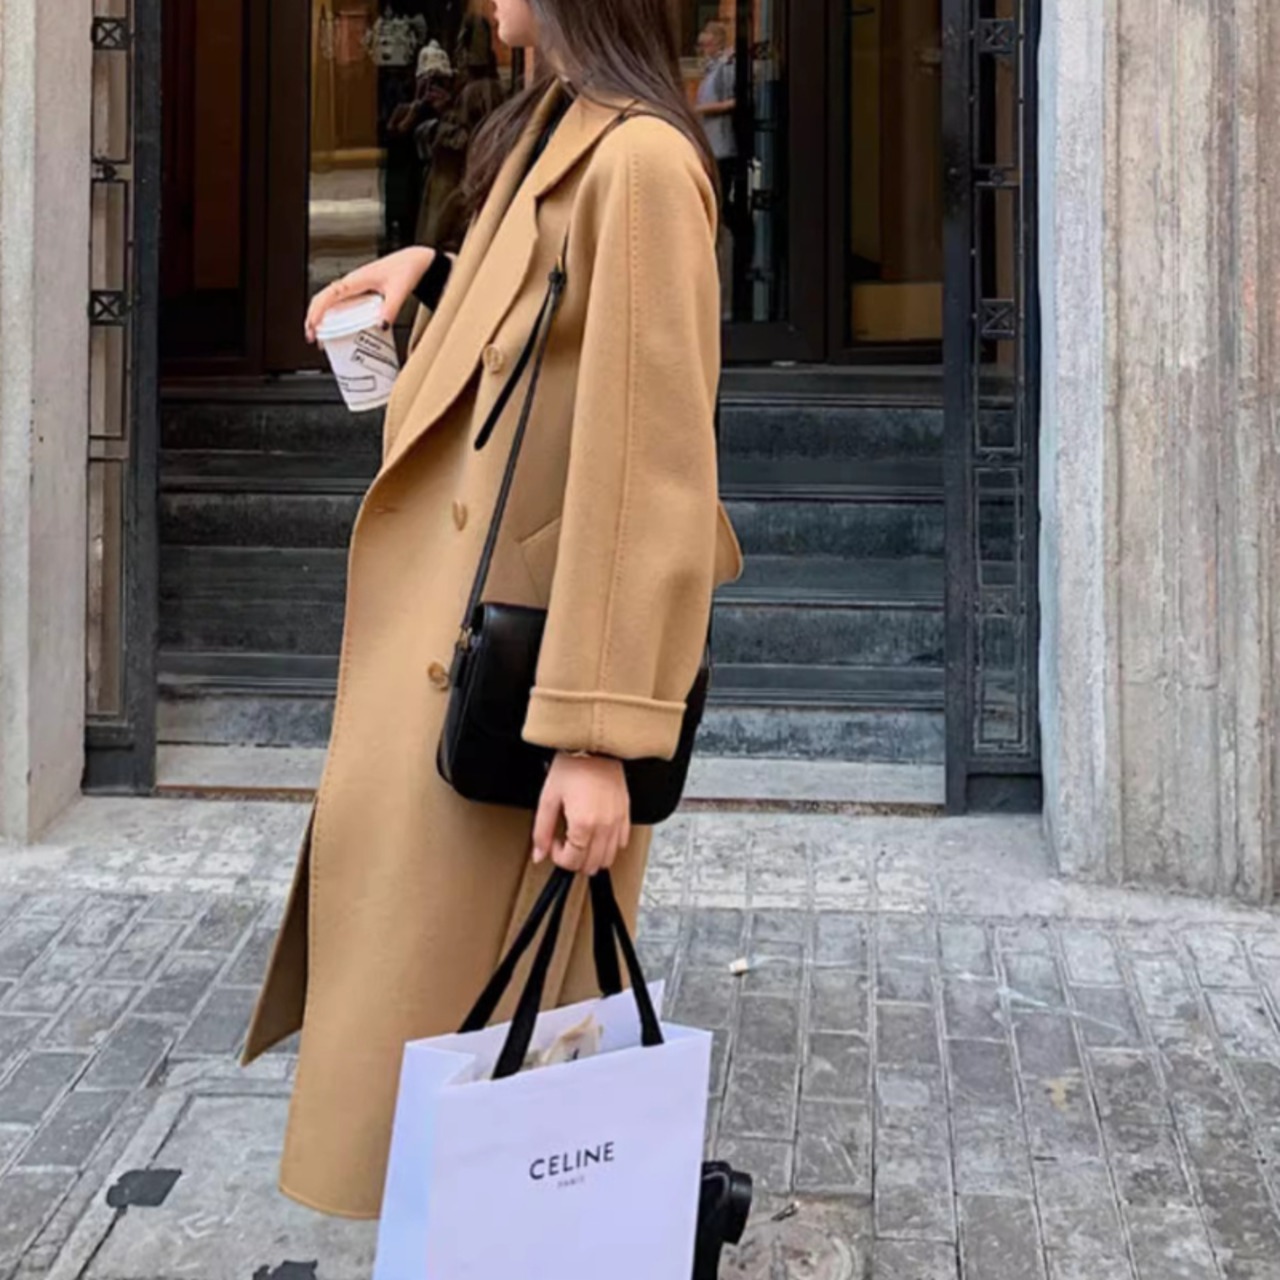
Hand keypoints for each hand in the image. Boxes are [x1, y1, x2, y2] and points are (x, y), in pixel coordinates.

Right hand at [305, 246, 434, 342]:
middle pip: (323, 299)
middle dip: (313, 317)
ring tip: (320, 337)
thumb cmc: (406, 268)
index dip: (317, 310)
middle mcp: (351, 282)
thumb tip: (381, 325)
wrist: (415, 261)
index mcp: (356, 279)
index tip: (312, 326)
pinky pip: (341, 304)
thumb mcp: (400, 289)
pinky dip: (334, 317)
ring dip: (321, 318)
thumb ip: (391, 308)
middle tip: (311, 337)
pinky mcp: (361, 292)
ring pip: (330, 301)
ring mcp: (355, 287)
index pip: (328, 294)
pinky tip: (338, 329)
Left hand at [532, 754, 631, 875]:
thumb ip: (542, 831)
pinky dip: (609, 846)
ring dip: (592, 857)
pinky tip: (596, 834)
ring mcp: (617, 821)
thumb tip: (539, 854)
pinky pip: (621, 843)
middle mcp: (604, 826)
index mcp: (583, 824)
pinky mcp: (626, 814)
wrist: (594, 746)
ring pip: (608, 858)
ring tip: (580, 840)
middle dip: (574, 860)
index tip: (554, 844)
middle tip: (565, 844)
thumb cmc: (572, 767)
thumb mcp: (548, 799)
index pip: (572, 861)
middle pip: (591, 864)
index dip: (558, 857)